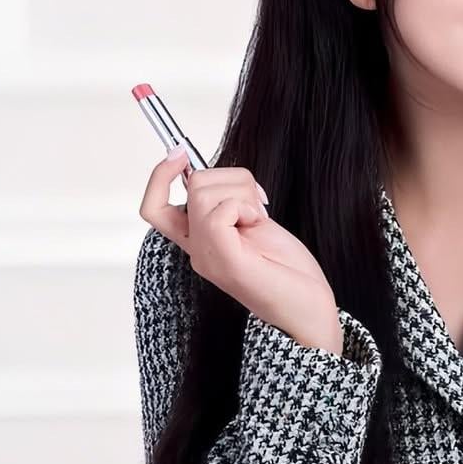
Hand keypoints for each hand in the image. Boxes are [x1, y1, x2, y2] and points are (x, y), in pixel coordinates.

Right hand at [139, 147, 342, 353]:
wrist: (309, 311)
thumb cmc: (289, 271)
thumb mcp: (256, 223)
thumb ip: (232, 201)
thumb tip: (213, 170)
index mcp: (201, 243)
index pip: (153, 207)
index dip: (159, 175)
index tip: (178, 152)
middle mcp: (197, 251)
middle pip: (193, 184)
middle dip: (233, 178)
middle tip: (258, 206)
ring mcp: (207, 257)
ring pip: (204, 191)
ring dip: (243, 193)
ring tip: (260, 220)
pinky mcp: (225, 261)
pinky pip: (219, 211)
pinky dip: (245, 207)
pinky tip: (260, 226)